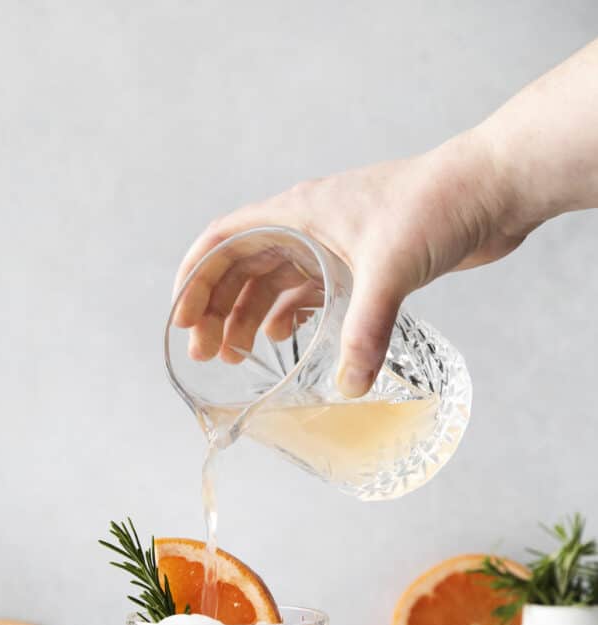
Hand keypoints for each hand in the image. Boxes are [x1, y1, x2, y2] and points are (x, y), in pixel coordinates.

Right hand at [172, 132, 526, 396]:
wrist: (491, 189)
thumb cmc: (436, 205)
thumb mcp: (392, 269)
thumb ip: (365, 330)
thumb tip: (350, 386)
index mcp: (297, 213)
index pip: (224, 240)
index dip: (195, 278)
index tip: (182, 321)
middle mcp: (308, 226)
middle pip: (241, 267)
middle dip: (217, 310)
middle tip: (206, 356)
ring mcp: (333, 244)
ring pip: (272, 281)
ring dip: (247, 316)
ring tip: (235, 357)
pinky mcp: (360, 262)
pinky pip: (308, 290)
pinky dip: (288, 314)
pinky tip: (282, 339)